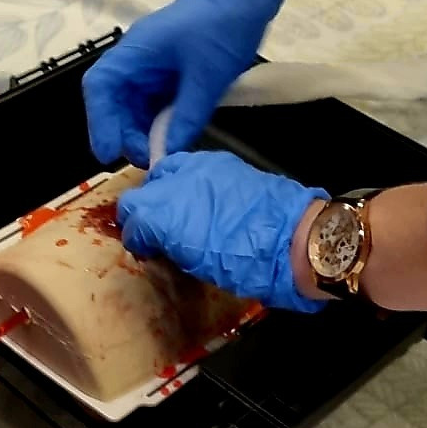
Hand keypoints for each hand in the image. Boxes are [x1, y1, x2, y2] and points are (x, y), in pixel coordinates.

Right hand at [82, 0, 285, 166]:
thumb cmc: (222, 27)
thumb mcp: (207, 77)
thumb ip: (186, 117)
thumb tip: (168, 153)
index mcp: (137, 50)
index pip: (100, 86)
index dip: (99, 121)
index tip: (108, 153)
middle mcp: (137, 59)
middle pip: (114, 101)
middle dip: (124, 133)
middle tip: (146, 159)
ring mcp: (152, 66)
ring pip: (133, 105)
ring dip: (141, 131)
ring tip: (159, 154)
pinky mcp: (168, 73)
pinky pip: (154, 102)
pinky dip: (158, 123)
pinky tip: (171, 139)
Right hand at [118, 151, 327, 311]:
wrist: (295, 240)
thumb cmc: (248, 266)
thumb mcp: (199, 267)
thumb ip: (170, 247)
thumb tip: (158, 243)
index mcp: (167, 217)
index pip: (131, 217)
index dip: (135, 236)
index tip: (146, 249)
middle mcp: (177, 185)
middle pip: (141, 192)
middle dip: (144, 213)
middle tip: (157, 232)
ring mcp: (200, 168)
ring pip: (163, 172)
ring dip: (162, 192)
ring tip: (177, 212)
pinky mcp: (222, 160)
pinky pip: (190, 165)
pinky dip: (186, 180)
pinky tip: (200, 198)